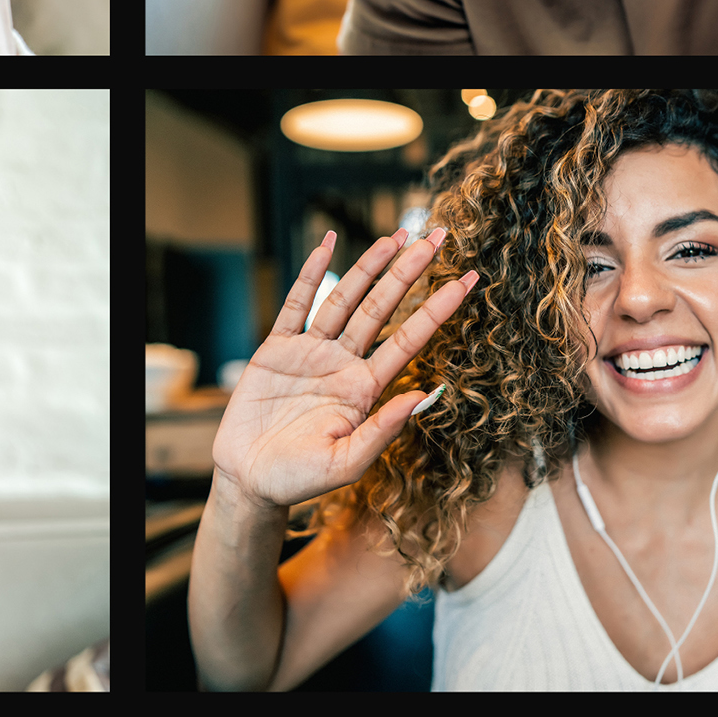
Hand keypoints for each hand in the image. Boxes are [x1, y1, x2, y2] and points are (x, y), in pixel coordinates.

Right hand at [211, 227, 477, 511]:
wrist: (249, 480)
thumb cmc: (299, 479)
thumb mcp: (347, 464)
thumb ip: (384, 429)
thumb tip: (425, 395)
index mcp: (366, 389)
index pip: (409, 340)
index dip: (438, 310)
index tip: (467, 282)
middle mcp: (343, 364)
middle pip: (382, 308)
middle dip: (409, 273)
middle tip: (437, 237)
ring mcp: (311, 352)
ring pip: (345, 299)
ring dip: (369, 266)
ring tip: (394, 236)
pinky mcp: (276, 349)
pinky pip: (297, 304)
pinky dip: (311, 273)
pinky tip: (328, 245)